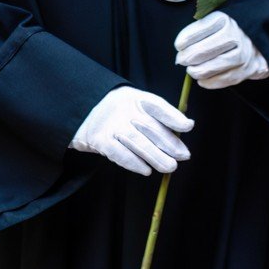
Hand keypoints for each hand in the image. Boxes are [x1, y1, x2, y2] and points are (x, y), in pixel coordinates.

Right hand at [70, 85, 193, 175]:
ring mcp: (111, 125)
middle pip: (150, 127)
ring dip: (156, 156)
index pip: (157, 106)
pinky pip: (119, 154)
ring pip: (138, 142)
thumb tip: (183, 130)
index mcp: (135, 98)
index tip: (188, 126)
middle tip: (184, 155)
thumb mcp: (134, 104)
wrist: (80, 109)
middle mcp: (124, 110)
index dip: (173, 116)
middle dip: (169, 143)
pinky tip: (146, 170)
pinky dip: (134, 163)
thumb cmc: (117, 111)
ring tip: (171, 167)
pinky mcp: (100, 140)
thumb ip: (156, 116)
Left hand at [174, 12, 268, 88]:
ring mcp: (243, 54)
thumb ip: (200, 29)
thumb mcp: (217, 21)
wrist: (262, 39)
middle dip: (186, 58)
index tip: (179, 46)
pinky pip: (222, 80)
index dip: (183, 41)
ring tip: (192, 70)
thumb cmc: (232, 30)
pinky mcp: (248, 70)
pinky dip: (208, 82)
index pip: (197, 31)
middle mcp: (235, 35)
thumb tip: (181, 47)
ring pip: (209, 68)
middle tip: (182, 59)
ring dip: (195, 71)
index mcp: (225, 20)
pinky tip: (202, 79)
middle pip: (201, 51)